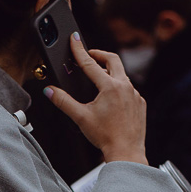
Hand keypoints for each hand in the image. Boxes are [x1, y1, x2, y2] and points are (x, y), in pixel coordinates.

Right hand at [44, 35, 148, 164]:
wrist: (126, 152)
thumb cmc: (105, 137)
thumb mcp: (80, 117)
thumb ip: (63, 102)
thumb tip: (50, 91)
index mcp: (109, 87)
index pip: (90, 63)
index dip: (79, 50)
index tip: (74, 39)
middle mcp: (124, 86)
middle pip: (112, 60)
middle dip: (99, 54)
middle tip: (90, 55)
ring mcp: (135, 94)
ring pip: (122, 75)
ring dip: (110, 72)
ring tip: (99, 78)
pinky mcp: (140, 103)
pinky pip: (129, 89)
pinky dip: (119, 88)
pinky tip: (112, 98)